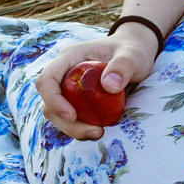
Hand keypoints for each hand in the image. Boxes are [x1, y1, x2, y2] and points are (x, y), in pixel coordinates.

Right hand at [34, 23, 157, 140]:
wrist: (136, 53)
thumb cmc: (133, 49)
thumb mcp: (133, 54)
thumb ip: (124, 65)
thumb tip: (109, 86)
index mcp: (69, 57)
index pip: (47, 79)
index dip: (53, 100)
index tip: (72, 115)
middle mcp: (64, 73)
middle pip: (49, 103)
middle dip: (66, 123)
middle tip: (95, 132)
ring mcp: (69, 88)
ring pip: (58, 114)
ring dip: (74, 129)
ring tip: (99, 133)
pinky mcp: (77, 101)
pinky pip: (72, 118)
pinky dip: (82, 127)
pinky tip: (100, 130)